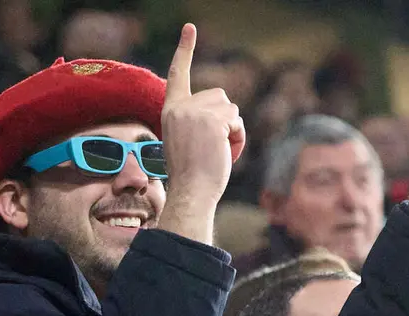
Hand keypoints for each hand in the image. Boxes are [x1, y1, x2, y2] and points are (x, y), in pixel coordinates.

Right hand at [157, 24, 245, 243]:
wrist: (191, 193)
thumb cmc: (192, 176)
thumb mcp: (189, 141)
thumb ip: (199, 121)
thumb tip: (226, 113)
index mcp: (170, 112)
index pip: (179, 75)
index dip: (185, 50)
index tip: (190, 28)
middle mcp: (179, 107)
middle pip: (220, 96)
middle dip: (225, 119)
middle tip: (214, 148)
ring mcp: (194, 112)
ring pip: (230, 107)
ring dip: (232, 129)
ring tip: (218, 152)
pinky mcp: (211, 119)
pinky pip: (236, 120)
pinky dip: (237, 137)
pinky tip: (225, 153)